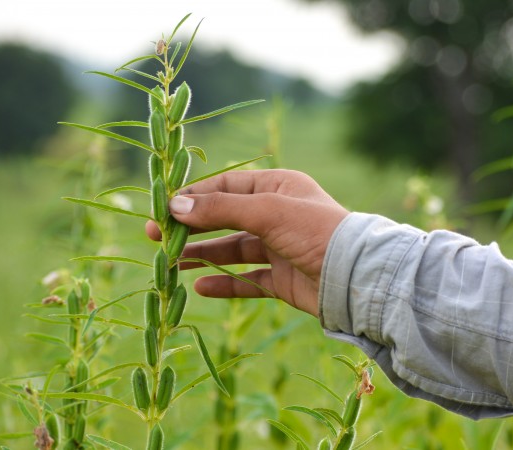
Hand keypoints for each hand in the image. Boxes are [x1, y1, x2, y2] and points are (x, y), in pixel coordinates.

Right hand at [145, 169, 348, 316]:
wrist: (356, 278)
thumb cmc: (316, 231)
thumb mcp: (267, 211)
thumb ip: (220, 209)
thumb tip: (175, 205)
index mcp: (278, 187)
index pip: (226, 188)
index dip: (193, 197)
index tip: (162, 208)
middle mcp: (278, 215)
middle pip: (225, 219)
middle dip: (191, 227)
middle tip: (155, 237)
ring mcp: (280, 248)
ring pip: (233, 250)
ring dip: (203, 255)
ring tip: (172, 264)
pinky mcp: (283, 279)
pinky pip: (247, 280)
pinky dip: (224, 284)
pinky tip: (200, 288)